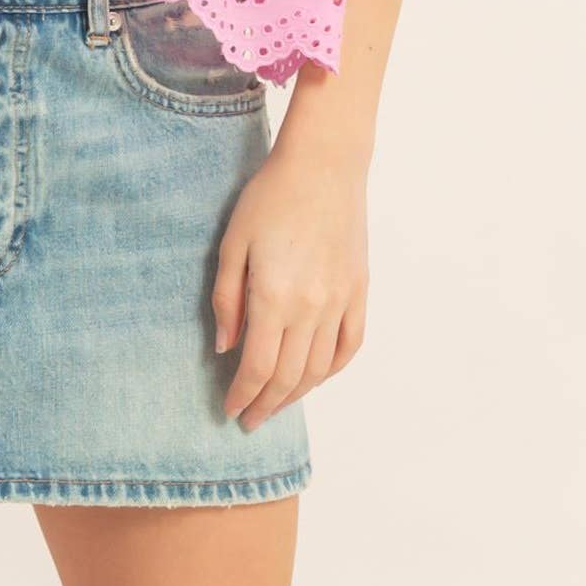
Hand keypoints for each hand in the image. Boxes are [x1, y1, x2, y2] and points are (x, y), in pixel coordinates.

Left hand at [212, 137, 368, 428]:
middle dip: (266, 404)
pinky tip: (315, 376)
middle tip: (250, 419)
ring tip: (276, 403)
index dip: (243, 396)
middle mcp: (310, 308)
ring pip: (318, 368)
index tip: (231, 411)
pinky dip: (331, 370)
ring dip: (296, 393)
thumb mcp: (233, 243)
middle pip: (287, 376)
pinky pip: (349, 346)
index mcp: (273, 297)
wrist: (323, 166)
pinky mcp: (359, 291)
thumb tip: (226, 348)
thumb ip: (227, 300)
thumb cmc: (270, 197)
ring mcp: (339, 302)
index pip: (257, 367)